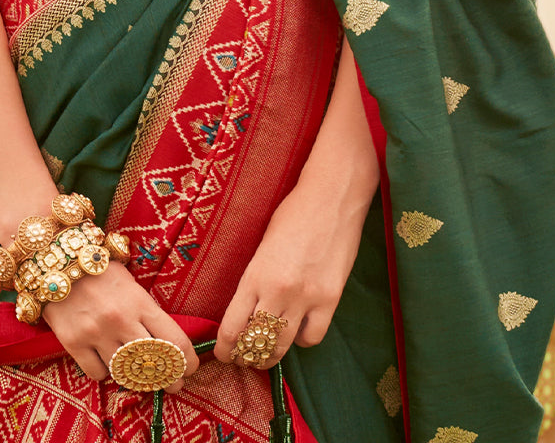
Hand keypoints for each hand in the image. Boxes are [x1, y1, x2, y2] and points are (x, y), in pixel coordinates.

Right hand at [44, 262, 198, 393]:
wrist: (58, 259)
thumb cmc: (100, 269)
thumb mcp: (131, 284)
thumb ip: (146, 311)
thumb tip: (168, 342)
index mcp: (140, 302)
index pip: (174, 340)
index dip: (188, 360)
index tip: (190, 368)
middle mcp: (121, 320)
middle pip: (153, 364)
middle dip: (168, 378)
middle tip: (173, 383)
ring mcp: (96, 333)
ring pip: (124, 373)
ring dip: (132, 375)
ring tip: (136, 371)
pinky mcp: (74, 343)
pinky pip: (97, 373)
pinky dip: (104, 371)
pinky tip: (104, 359)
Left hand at [214, 184, 368, 366]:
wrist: (332, 198)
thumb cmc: (293, 213)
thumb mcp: (263, 244)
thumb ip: (255, 278)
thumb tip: (247, 309)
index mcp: (256, 274)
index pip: (233, 326)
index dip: (225, 347)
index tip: (223, 352)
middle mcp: (279, 290)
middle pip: (256, 343)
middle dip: (246, 356)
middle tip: (244, 357)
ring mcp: (307, 296)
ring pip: (283, 346)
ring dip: (272, 355)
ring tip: (267, 353)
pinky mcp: (331, 298)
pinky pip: (312, 337)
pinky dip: (303, 338)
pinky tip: (299, 328)